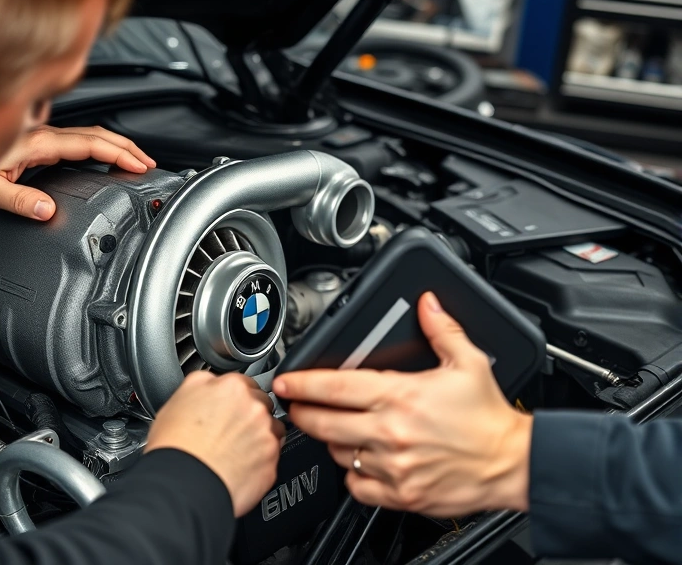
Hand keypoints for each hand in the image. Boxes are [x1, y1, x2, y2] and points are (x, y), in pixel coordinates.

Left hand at [0, 125, 155, 219]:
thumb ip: (18, 200)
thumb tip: (47, 209)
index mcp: (34, 143)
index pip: (88, 143)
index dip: (118, 153)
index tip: (140, 165)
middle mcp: (38, 136)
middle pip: (94, 134)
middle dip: (126, 147)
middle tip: (149, 163)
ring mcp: (37, 138)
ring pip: (86, 135)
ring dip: (113, 146)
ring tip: (133, 161)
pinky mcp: (33, 144)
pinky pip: (74, 141)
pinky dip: (96, 148)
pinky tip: (101, 160)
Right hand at [147, 372, 284, 516]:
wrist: (184, 484)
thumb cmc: (176, 446)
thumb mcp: (178, 397)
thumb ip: (202, 383)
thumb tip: (210, 382)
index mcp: (232, 387)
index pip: (243, 382)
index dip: (233, 397)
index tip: (228, 408)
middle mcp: (255, 408)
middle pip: (261, 404)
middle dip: (249, 415)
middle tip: (228, 431)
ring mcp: (266, 436)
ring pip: (271, 430)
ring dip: (259, 436)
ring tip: (234, 450)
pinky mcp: (272, 463)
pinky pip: (271, 456)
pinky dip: (259, 460)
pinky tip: (238, 465)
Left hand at [273, 292, 531, 517]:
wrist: (513, 464)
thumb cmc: (489, 417)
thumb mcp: (468, 363)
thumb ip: (442, 330)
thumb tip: (427, 303)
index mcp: (401, 396)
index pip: (334, 387)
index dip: (301, 383)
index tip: (284, 382)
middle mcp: (391, 431)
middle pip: (323, 423)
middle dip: (302, 413)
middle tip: (296, 406)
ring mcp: (393, 466)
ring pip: (338, 454)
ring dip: (331, 441)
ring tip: (339, 430)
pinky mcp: (400, 494)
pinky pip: (357, 487)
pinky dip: (352, 476)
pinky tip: (360, 461)